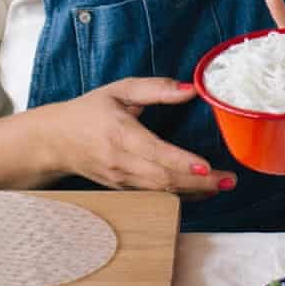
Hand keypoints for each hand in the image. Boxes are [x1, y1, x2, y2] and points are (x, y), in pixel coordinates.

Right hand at [45, 78, 235, 198]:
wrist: (55, 141)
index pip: (154, 152)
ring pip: (161, 192)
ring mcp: (120, 180)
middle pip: (163, 179)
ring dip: (194, 192)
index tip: (206, 165)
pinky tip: (202, 191)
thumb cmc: (88, 112)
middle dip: (199, 183)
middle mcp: (120, 161)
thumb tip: (190, 89)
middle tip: (229, 180)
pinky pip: (155, 197)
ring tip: (222, 186)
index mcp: (119, 134)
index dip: (181, 162)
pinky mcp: (123, 190)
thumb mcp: (118, 91)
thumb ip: (155, 89)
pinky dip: (180, 196)